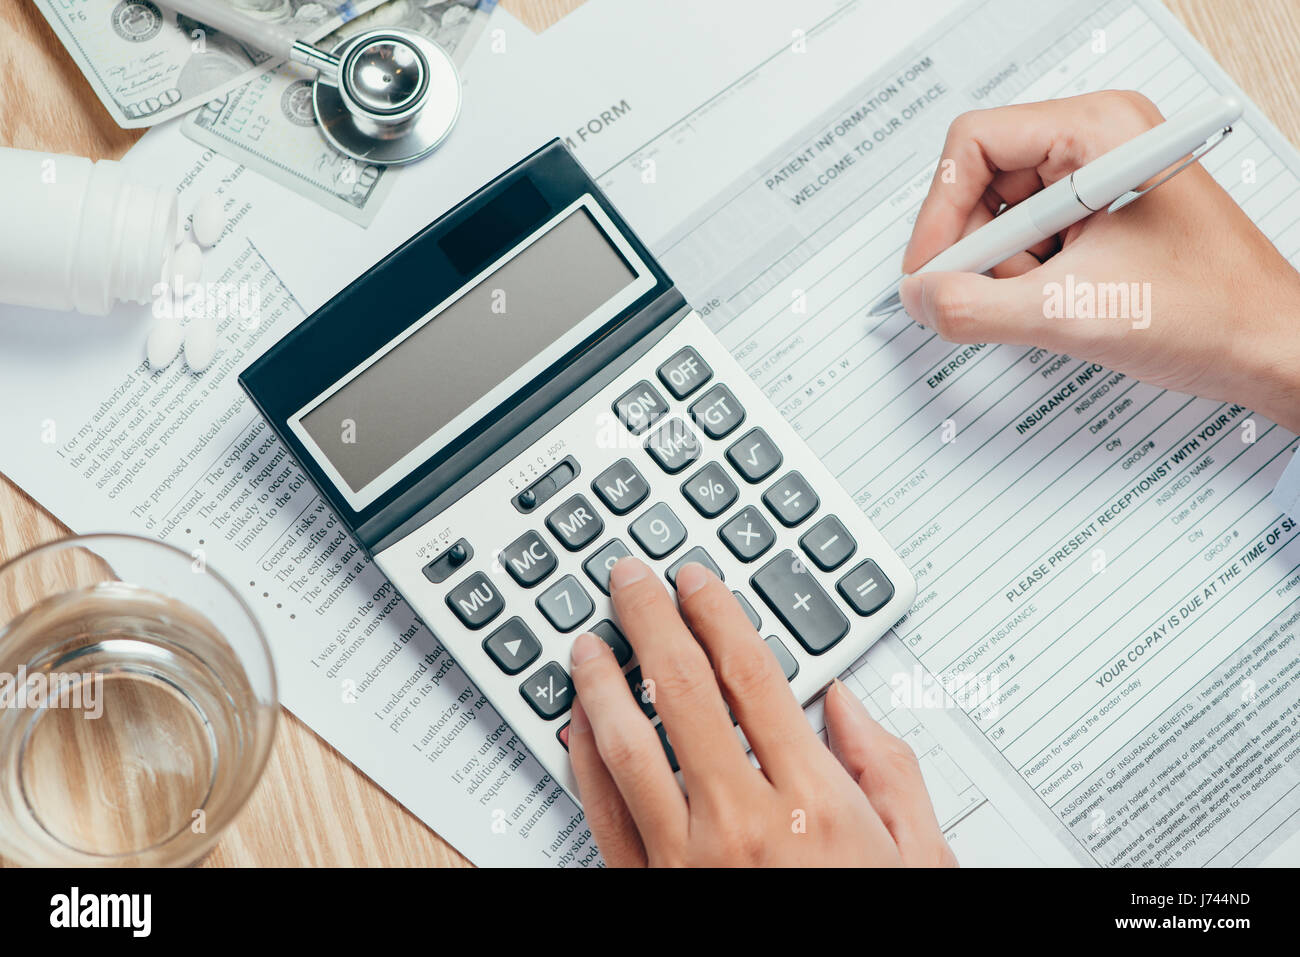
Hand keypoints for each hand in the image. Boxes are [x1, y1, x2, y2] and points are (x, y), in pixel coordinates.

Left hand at [566, 556, 955, 866]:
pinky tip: (577, 728)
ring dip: (599, 682)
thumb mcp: (921, 857)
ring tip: (589, 642)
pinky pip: (601, 812)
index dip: (716, 611)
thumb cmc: (870, 927)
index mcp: (813, 800)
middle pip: (680, 690)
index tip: (697, 581)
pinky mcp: (647, 890)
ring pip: (625, 744)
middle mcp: (742, 821)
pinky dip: (583, 761)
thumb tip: (846, 702)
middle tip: (630, 580)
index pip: (751, 674)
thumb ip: (888, 769)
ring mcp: (686, 859)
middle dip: (649, 619)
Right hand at [899, 90, 1299, 433]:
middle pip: (983, 182)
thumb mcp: (1070, 314)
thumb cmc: (1211, 312)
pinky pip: (1030, 241)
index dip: (939, 213)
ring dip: (1005, 272)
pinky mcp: (1100, 218)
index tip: (930, 270)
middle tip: (991, 295)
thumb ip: (975, 307)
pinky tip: (1062, 304)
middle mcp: (1099, 145)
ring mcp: (1099, 182)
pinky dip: (1027, 281)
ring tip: (1050, 302)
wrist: (1267, 349)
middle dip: (980, 250)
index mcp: (1100, 131)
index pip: (974, 144)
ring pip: (1002, 218)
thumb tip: (921, 298)